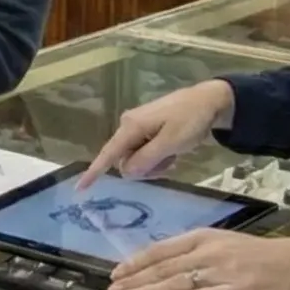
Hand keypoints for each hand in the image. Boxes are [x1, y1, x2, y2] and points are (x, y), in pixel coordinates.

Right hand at [76, 80, 235, 187]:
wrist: (209, 101)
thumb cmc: (190, 120)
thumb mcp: (171, 142)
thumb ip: (147, 158)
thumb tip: (126, 172)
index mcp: (131, 126)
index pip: (108, 153)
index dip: (94, 171)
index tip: (80, 188)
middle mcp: (128, 126)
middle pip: (125, 161)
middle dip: (145, 169)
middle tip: (169, 163)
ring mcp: (137, 128)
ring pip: (136, 159)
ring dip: (154, 164)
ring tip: (174, 156)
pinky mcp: (147, 130)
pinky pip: (144, 153)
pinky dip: (157, 158)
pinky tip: (173, 152)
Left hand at [108, 228, 289, 289]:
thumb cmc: (260, 254)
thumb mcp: (224, 243)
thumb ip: (196, 252)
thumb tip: (167, 264)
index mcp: (203, 238)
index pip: (161, 249)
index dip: (137, 261)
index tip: (116, 272)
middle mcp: (208, 252)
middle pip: (164, 266)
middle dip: (136, 278)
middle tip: (112, 289)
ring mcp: (222, 270)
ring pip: (179, 280)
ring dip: (151, 289)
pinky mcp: (237, 289)